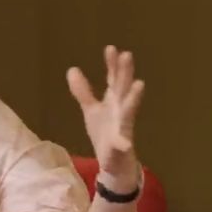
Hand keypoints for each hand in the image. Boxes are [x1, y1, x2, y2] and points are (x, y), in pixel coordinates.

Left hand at [67, 46, 144, 185]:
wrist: (114, 163)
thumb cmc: (105, 133)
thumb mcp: (92, 110)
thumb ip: (84, 91)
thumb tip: (72, 69)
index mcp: (114, 102)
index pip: (114, 79)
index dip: (113, 64)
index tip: (111, 48)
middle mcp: (121, 111)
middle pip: (123, 88)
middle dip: (125, 73)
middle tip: (127, 54)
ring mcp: (123, 128)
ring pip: (129, 111)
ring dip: (133, 98)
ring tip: (139, 84)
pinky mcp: (121, 147)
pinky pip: (122, 144)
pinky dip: (123, 143)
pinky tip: (124, 143)